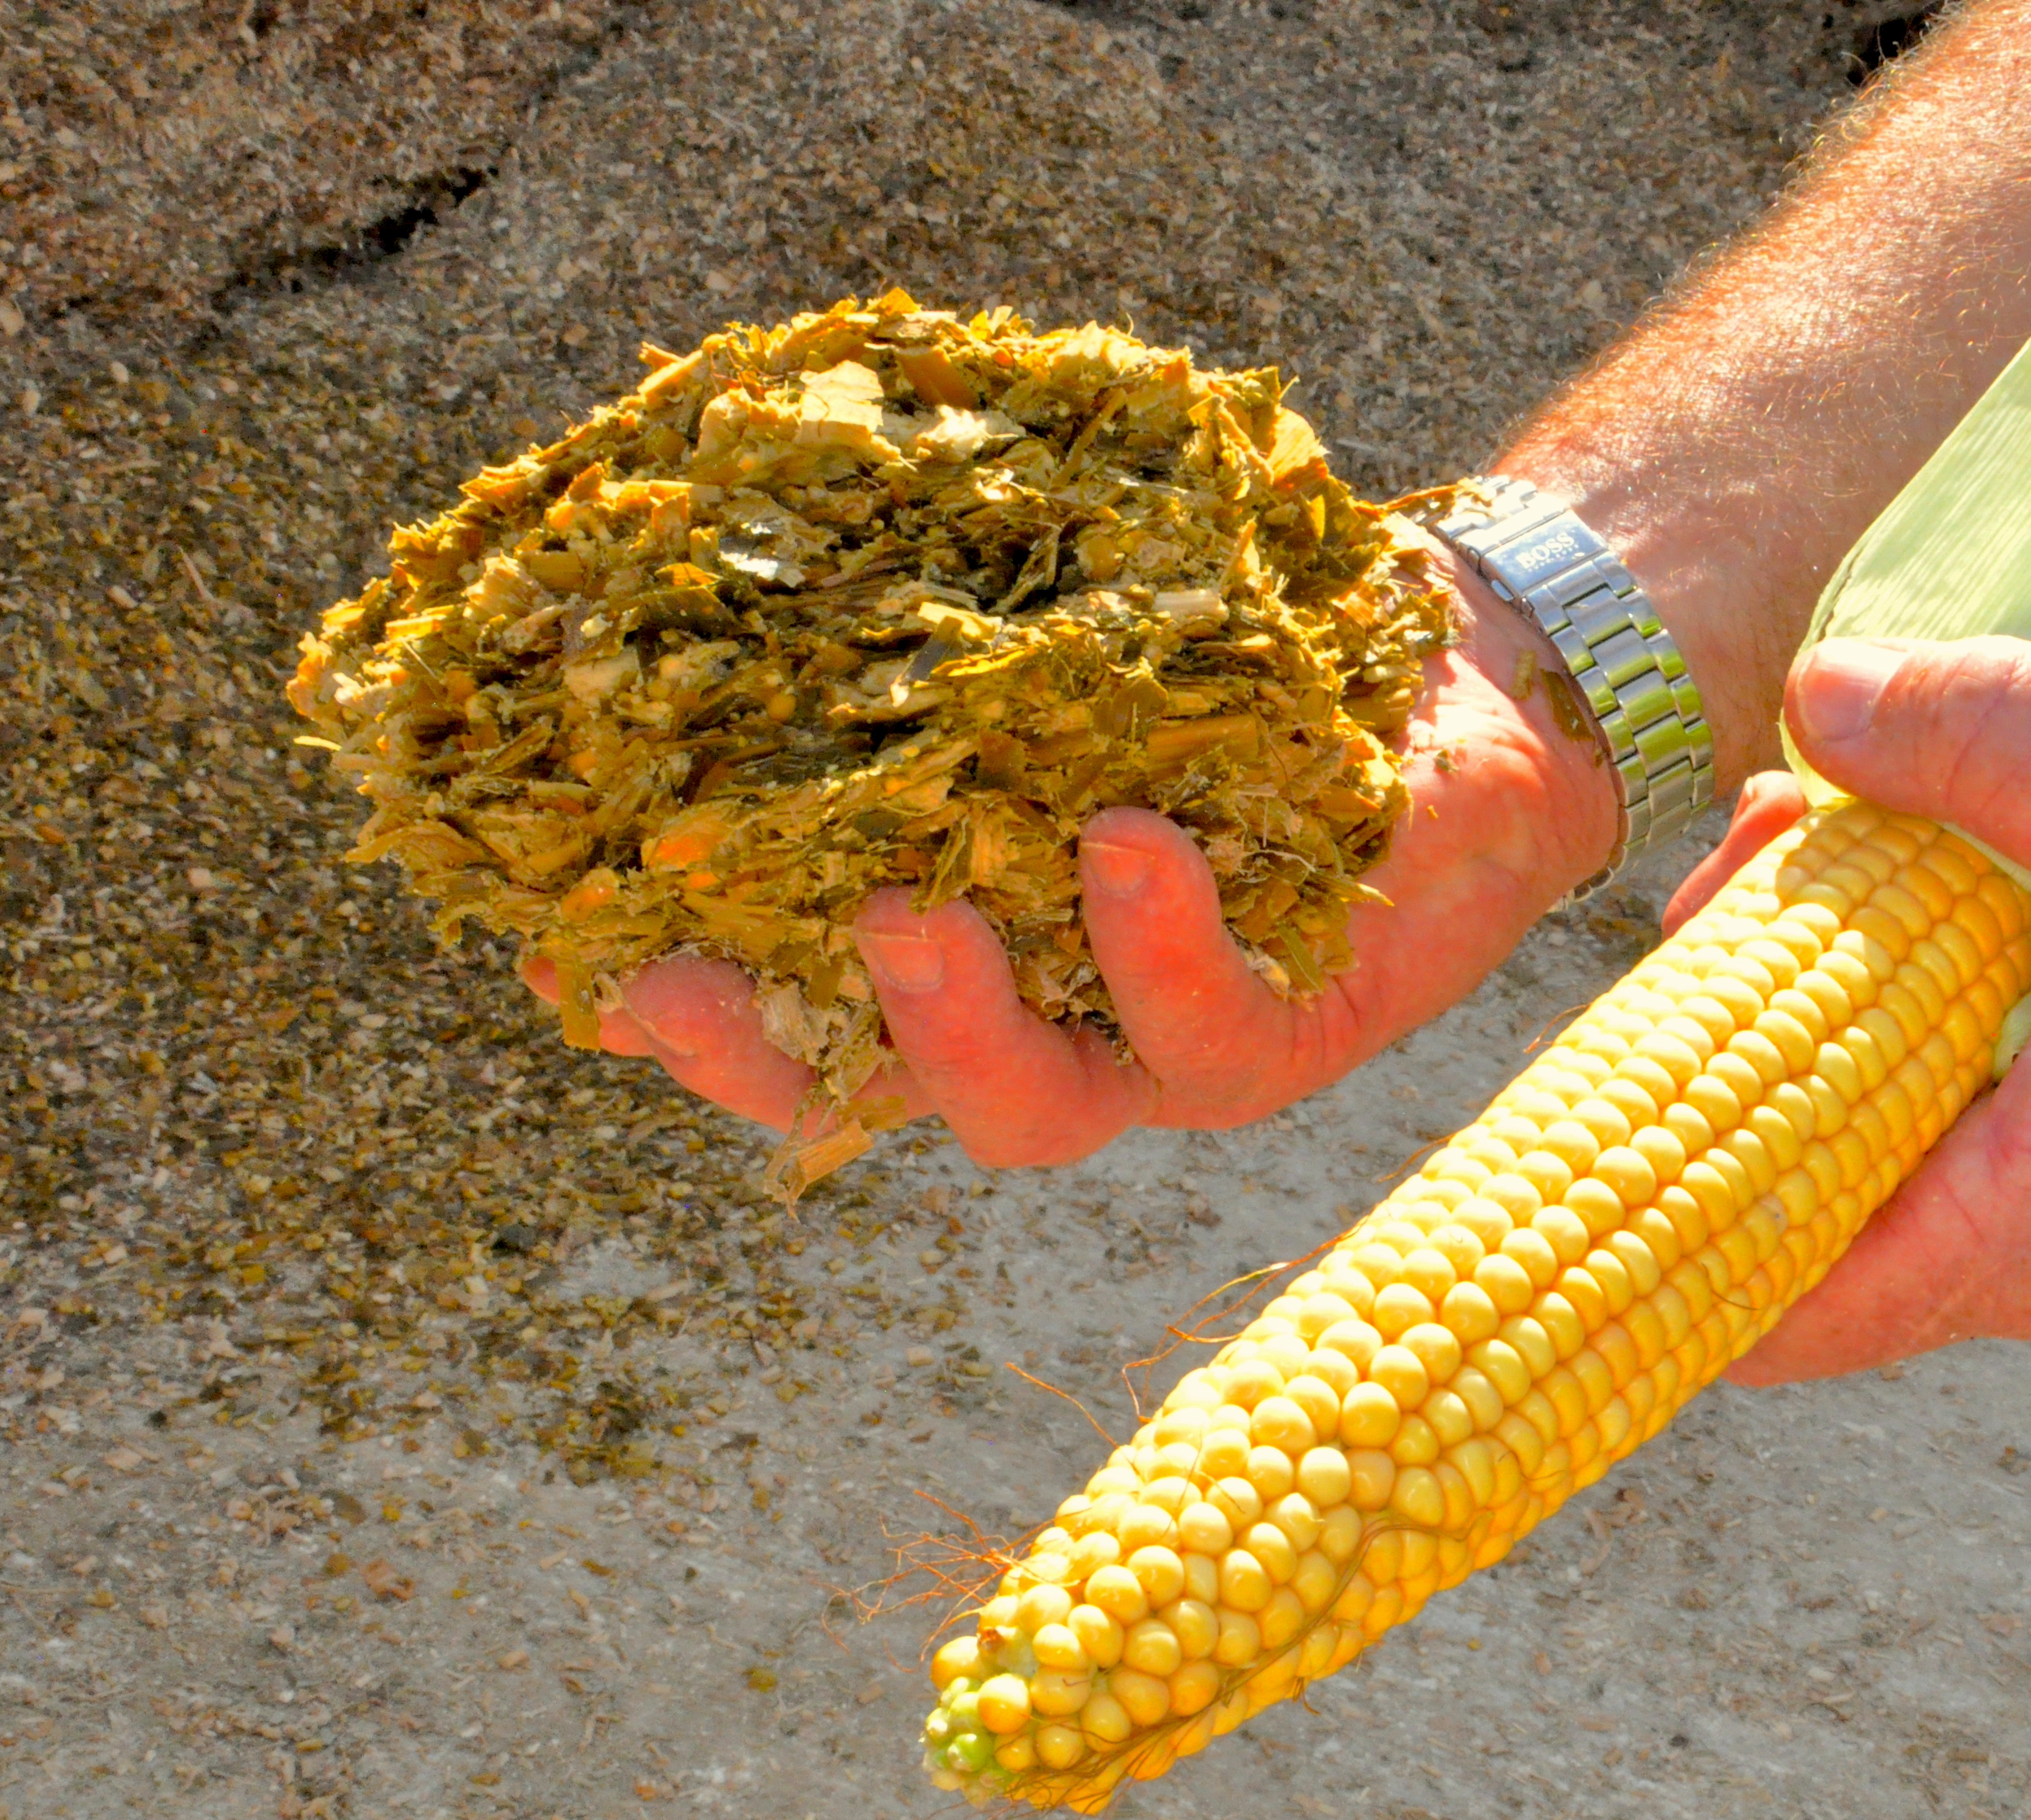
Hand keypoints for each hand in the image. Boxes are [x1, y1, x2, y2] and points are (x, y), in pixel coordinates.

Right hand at [521, 553, 1622, 1163]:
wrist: (1463, 668)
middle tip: (688, 969)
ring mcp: (1159, 1045)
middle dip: (767, 1048)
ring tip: (909, 910)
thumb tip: (754, 495)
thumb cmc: (1231, 636)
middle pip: (872, 1095)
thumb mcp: (1066, 617)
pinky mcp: (1294, 1031)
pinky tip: (1125, 844)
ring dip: (952, 1023)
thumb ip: (932, 615)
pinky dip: (1155, 946)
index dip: (676, 1008)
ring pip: (1033, 1112)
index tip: (567, 962)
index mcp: (959, 937)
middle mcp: (1042, 1017)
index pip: (787, 1009)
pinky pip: (1208, 1035)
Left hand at [1699, 637, 2030, 1384]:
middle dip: (1723, 1028)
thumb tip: (1807, 697)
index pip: (1756, 1308)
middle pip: (1787, 1185)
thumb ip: (1981, 739)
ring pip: (1868, 1114)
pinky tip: (1924, 854)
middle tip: (1749, 865)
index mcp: (2025, 1231)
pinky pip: (1954, 1074)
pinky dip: (1910, 973)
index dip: (1630, 1232)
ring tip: (1830, 828)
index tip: (1564, 1111)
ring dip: (1819, 978)